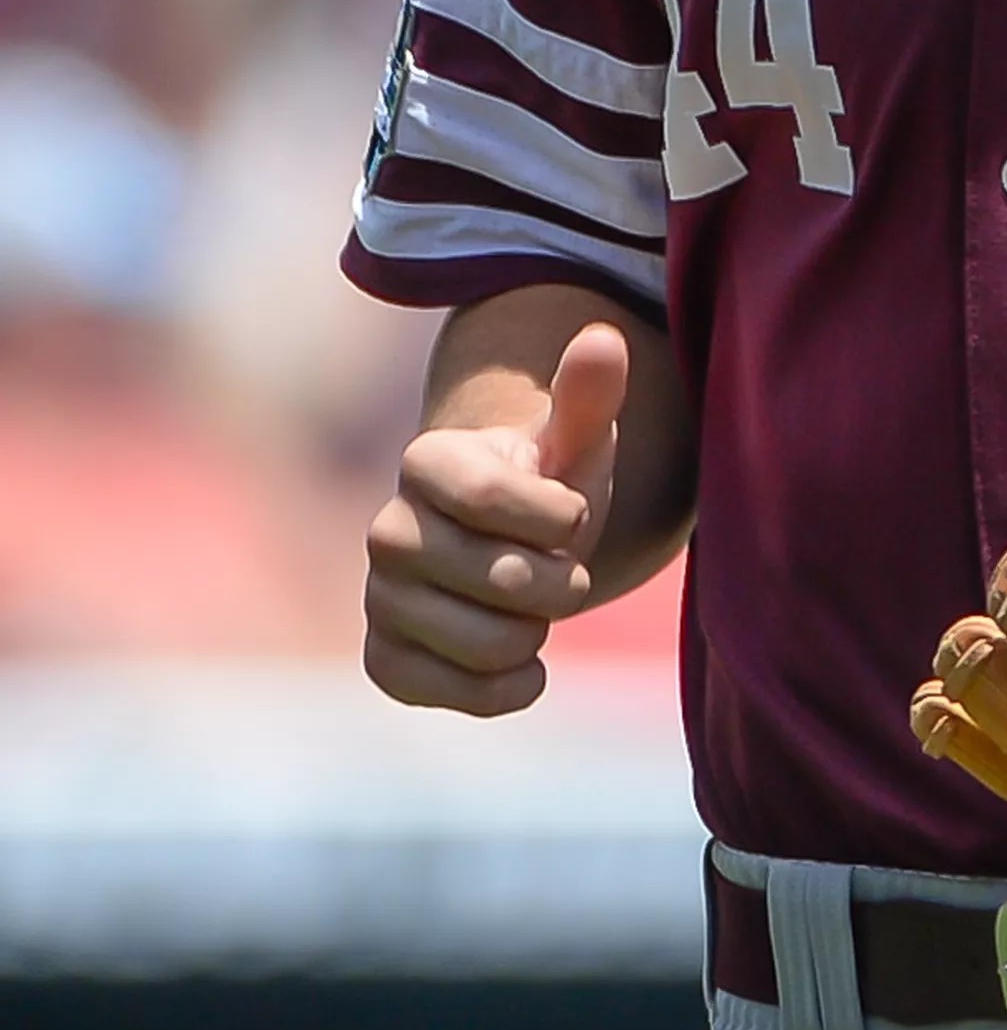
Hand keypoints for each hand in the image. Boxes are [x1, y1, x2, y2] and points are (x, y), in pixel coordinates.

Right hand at [362, 323, 628, 715]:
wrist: (512, 551)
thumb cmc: (549, 488)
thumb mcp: (575, 443)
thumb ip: (587, 397)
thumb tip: (603, 338)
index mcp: (427, 462)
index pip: (494, 498)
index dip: (560, 517)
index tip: (572, 515)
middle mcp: (387, 528)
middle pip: (506, 578)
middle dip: (563, 582)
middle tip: (560, 568)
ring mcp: (382, 598)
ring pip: (489, 641)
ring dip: (539, 632)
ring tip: (535, 607)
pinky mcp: (387, 660)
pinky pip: (456, 691)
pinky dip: (508, 686)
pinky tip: (521, 660)